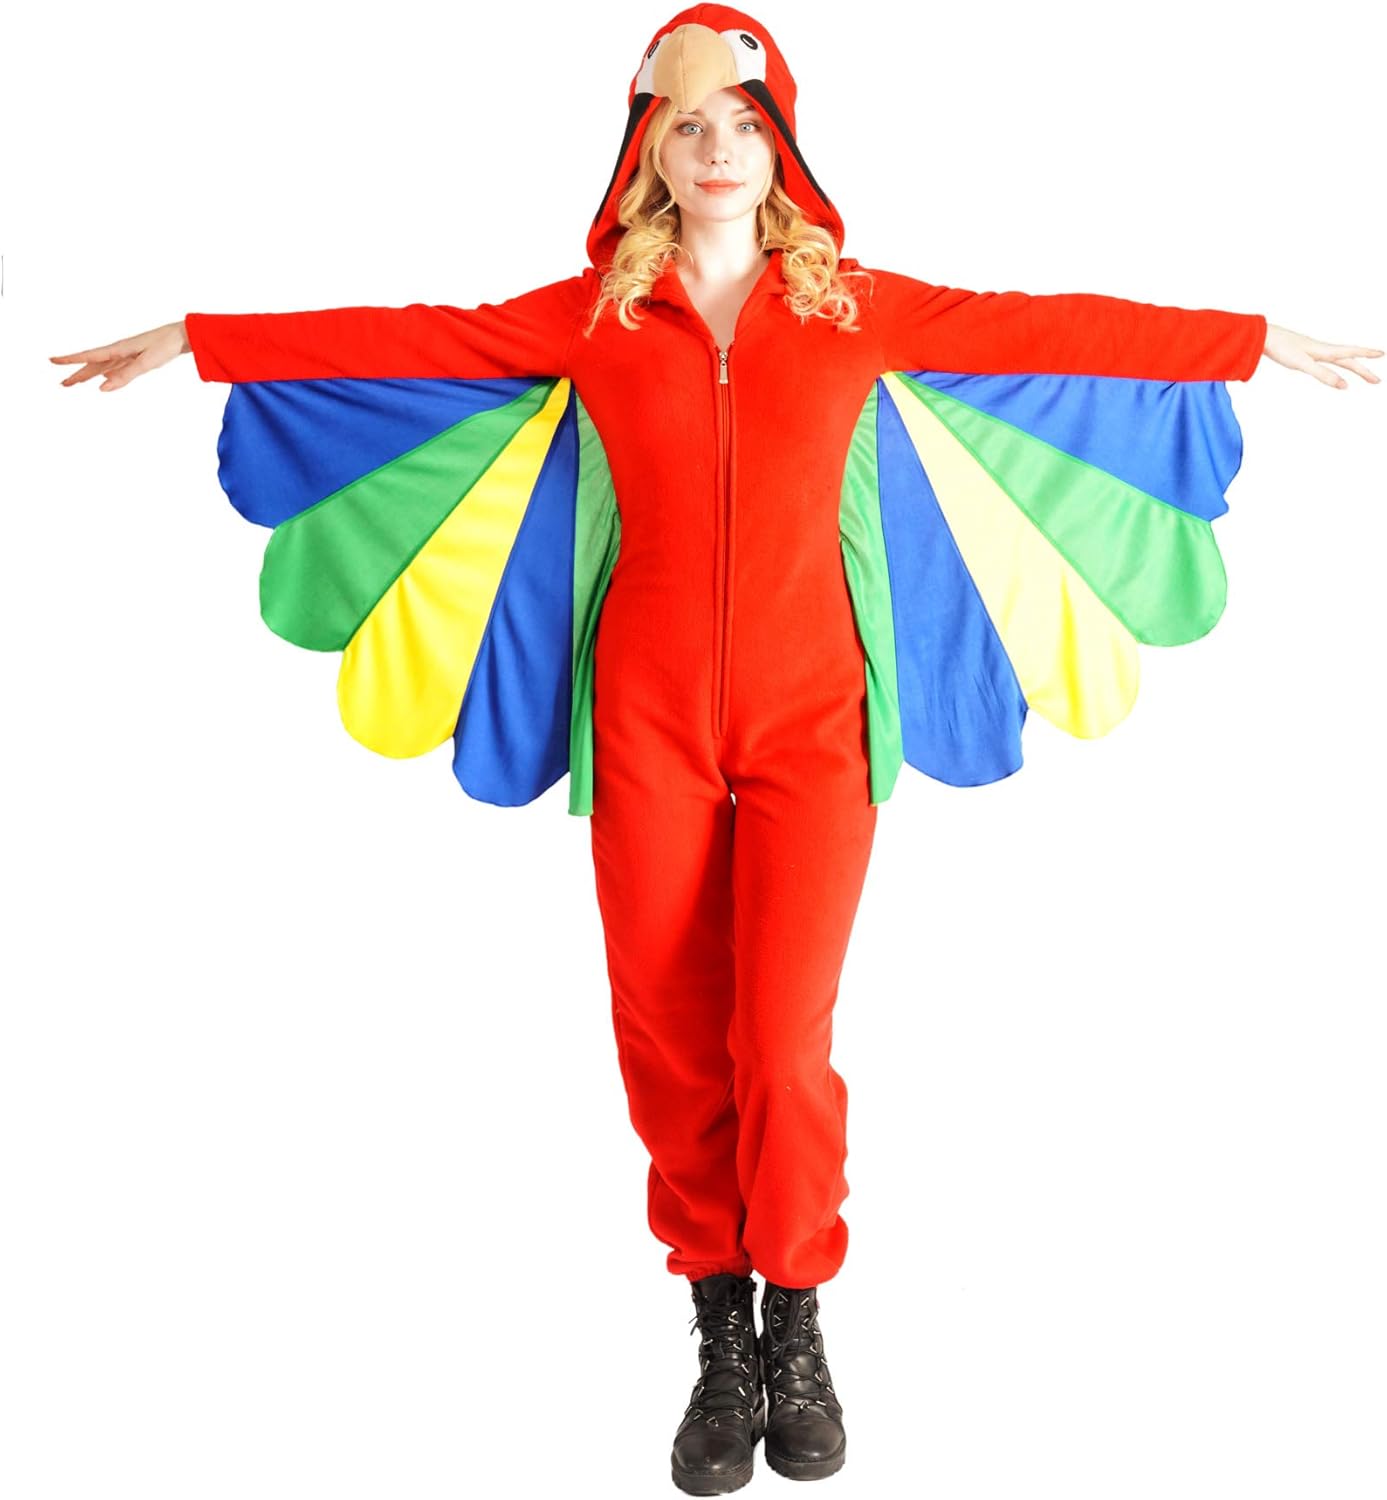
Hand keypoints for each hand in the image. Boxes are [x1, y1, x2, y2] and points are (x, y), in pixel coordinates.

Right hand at [49, 320, 189, 391]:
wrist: (181, 336)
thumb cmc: (165, 346)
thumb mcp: (146, 363)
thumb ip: (125, 376)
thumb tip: (102, 388)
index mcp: (118, 349)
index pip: (89, 356)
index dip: (71, 360)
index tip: (52, 360)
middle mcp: (119, 351)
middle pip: (93, 364)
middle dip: (77, 373)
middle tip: (62, 384)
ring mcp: (127, 355)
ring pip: (102, 366)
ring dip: (88, 374)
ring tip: (74, 383)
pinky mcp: (136, 358)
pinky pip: (115, 367)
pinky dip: (106, 373)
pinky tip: (102, 378)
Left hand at [1262, 324, 1381, 388]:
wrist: (1262, 338)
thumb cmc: (1282, 349)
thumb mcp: (1303, 364)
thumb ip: (1323, 375)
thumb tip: (1345, 386)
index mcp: (1324, 351)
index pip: (1350, 353)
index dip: (1367, 355)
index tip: (1382, 354)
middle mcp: (1321, 349)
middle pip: (1347, 360)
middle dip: (1363, 370)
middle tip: (1376, 381)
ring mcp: (1311, 351)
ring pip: (1337, 359)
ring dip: (1351, 366)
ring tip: (1359, 373)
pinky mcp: (1302, 353)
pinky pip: (1325, 360)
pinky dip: (1334, 364)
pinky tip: (1330, 365)